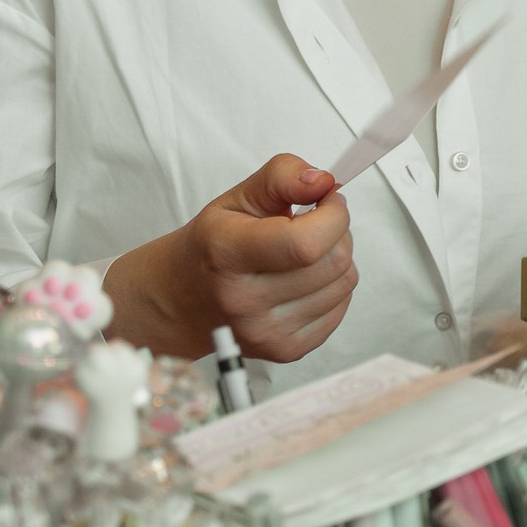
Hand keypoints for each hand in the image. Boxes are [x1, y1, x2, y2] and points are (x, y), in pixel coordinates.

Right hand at [105, 155, 357, 361]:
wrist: (182, 298)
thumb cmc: (212, 245)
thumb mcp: (239, 196)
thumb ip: (284, 176)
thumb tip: (324, 182)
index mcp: (228, 254)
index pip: (307, 242)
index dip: (333, 215)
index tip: (326, 201)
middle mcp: (244, 300)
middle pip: (333, 262)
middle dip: (337, 232)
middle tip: (313, 224)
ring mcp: (265, 331)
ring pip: (344, 284)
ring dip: (336, 259)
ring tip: (304, 252)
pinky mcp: (285, 351)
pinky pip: (340, 309)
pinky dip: (332, 287)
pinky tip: (304, 279)